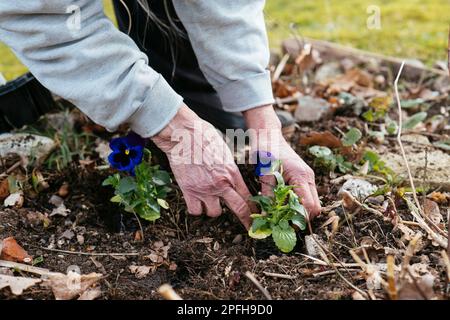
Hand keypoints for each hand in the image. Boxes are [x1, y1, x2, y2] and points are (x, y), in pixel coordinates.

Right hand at [152, 105, 254, 227]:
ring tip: (210, 202)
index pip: (247, 196)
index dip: (254, 208)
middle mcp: (220, 184)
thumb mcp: (224, 151)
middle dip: (246, 220)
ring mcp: (204, 189)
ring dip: (213, 210)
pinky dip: (196, 209)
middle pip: (239, 209)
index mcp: (232, 172)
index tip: (257, 215)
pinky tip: (196, 202)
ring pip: (214, 213)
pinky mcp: (188, 191)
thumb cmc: (204, 136)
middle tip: (249, 228)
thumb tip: (232, 177)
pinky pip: (195, 211)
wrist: (183, 135)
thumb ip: (229, 168)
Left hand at [243, 105, 320, 218]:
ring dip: (299, 212)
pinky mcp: (303, 177)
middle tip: (283, 224)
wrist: (268, 134)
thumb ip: (268, 194)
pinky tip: (283, 206)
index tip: (285, 226)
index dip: (299, 219)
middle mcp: (308, 177)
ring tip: (282, 217)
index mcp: (301, 176)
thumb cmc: (266, 150)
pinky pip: (305, 196)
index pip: (309, 206)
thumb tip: (267, 215)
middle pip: (314, 207)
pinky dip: (297, 204)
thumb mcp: (265, 173)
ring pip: (311, 202)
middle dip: (301, 218)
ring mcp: (307, 177)